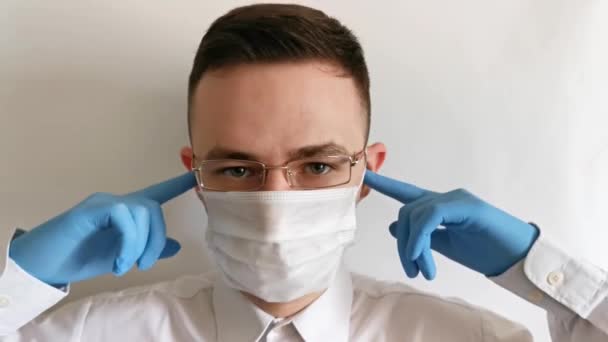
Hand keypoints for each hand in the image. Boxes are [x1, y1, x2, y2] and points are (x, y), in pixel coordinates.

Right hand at [9, 172, 196, 285]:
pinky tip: (118, 259)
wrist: (46, 264)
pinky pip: (123, 215)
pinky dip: (127, 241)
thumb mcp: (122, 256)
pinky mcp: (91, 209)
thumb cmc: (81, 257)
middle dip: (156, 238)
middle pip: (153, 208)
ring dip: (140, 244)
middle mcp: (119, 203)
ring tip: (125, 264)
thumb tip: (175, 245)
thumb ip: (147, 249)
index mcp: (128, 212)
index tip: (198, 176)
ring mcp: (104, 203)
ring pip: (142, 211)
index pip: (157, 193)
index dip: (178, 185)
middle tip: (144, 264)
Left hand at [364, 170, 538, 279]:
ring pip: (415, 216)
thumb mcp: (446, 246)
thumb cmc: (485, 251)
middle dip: (403, 243)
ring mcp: (456, 199)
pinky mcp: (466, 206)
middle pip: (406, 212)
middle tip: (413, 269)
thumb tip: (394, 227)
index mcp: (440, 207)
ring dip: (412, 248)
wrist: (518, 259)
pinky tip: (424, 260)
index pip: (407, 192)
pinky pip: (430, 217)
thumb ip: (422, 236)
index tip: (364, 174)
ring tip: (422, 270)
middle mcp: (446, 198)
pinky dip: (420, 240)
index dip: (385, 184)